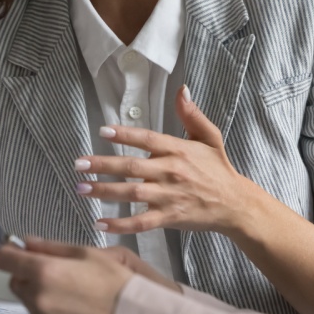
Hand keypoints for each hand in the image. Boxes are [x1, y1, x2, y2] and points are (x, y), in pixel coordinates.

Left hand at [0, 236, 176, 313]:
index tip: (14, 251)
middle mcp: (38, 297)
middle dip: (29, 273)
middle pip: (15, 280)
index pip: (2, 259)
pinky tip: (71, 307)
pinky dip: (49, 311)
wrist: (131, 313)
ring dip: (40, 294)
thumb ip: (51, 247)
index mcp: (44, 271)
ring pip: (28, 300)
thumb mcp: (86, 254)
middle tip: (55, 272)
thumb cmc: (116, 285)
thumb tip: (28, 242)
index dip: (8, 252)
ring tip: (70, 293)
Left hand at [75, 87, 261, 236]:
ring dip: (104, 192)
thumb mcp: (210, 137)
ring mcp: (169, 196)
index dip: (124, 135)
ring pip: (132, 193)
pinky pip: (141, 222)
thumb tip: (182, 89)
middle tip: (78, 164)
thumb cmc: (219, 170)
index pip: (147, 139)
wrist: (235, 204)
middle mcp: (171, 172)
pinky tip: (100, 223)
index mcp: (178, 150)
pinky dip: (120, 224)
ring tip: (81, 188)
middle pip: (132, 167)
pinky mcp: (169, 217)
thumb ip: (192, 115)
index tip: (102, 131)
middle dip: (102, 165)